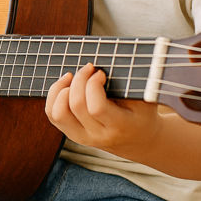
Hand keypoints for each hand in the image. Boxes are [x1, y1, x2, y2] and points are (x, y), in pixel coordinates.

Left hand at [44, 63, 160, 156]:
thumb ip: (132, 81)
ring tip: (73, 77)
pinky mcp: (72, 134)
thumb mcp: (147, 98)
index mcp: (119, 126)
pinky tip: (67, 85)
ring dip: (61, 88)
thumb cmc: (143, 114)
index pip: (96, 108)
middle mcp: (98, 135)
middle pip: (75, 106)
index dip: (93, 85)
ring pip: (58, 113)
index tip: (101, 73)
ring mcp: (82, 137)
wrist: (138, 141)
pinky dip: (55, 95)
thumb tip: (114, 59)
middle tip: (89, 69)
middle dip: (79, 79)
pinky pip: (53, 115)